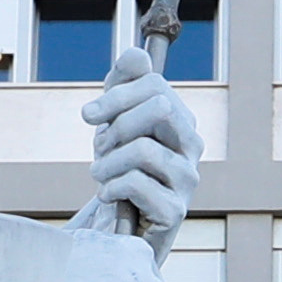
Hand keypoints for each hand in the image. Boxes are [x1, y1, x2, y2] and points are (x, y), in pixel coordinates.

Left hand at [79, 67, 200, 246]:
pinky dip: (111, 188)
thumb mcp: (116, 122)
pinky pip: (136, 183)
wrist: (121, 227)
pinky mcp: (175, 211)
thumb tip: (137, 54)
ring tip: (101, 175)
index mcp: (180, 120)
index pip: (154, 85)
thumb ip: (124, 85)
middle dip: (117, 125)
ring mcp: (187, 179)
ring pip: (143, 148)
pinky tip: (109, 196)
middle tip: (101, 148)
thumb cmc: (121, 170)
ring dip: (108, 163)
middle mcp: (192, 146)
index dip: (115, 95)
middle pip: (160, 107)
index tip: (89, 115)